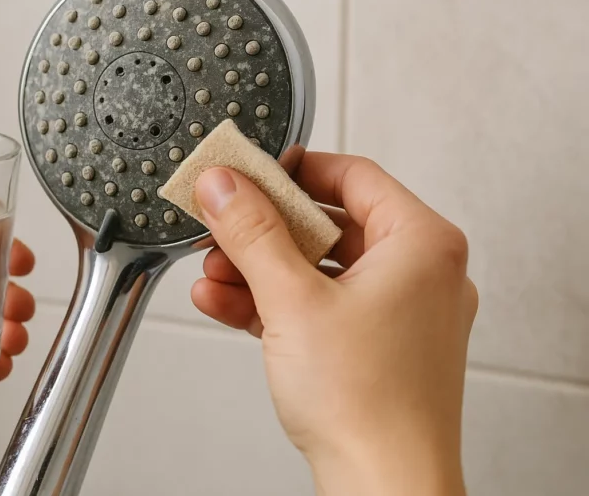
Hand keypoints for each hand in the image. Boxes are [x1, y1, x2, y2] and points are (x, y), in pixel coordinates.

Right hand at [191, 149, 476, 495]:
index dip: (294, 170)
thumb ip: (252, 232)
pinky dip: (275, 303)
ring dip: (259, 269)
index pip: (352, 176)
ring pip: (318, 269)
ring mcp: (397, 313)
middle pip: (327, 225)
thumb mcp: (292, 300)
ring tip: (213, 273)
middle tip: (220, 226)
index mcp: (421, 244)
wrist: (383, 488)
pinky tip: (227, 303)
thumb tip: (224, 185)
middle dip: (262, 231)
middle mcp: (418, 274)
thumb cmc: (368, 405)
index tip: (250, 173)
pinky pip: (318, 306)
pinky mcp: (374, 346)